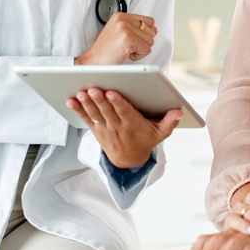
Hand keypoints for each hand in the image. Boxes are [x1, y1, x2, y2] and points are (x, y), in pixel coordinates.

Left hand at [66, 88, 181, 167]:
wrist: (128, 160)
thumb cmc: (145, 140)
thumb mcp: (160, 134)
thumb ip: (169, 122)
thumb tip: (179, 111)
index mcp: (132, 124)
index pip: (124, 112)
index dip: (117, 102)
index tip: (112, 92)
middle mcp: (117, 126)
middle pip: (107, 111)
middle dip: (99, 100)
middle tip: (93, 89)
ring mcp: (105, 128)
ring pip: (95, 114)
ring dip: (87, 104)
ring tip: (81, 93)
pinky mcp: (96, 129)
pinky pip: (86, 118)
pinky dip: (78, 110)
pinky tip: (70, 101)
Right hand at [75, 12, 156, 64]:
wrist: (93, 62)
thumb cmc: (106, 52)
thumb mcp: (121, 35)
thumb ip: (138, 29)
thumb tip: (155, 29)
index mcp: (120, 16)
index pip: (148, 21)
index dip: (143, 34)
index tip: (130, 40)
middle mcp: (122, 19)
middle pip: (151, 32)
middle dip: (141, 43)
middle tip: (124, 47)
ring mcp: (124, 28)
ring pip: (150, 41)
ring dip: (139, 50)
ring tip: (124, 51)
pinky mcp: (128, 39)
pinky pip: (146, 50)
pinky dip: (138, 56)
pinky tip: (125, 55)